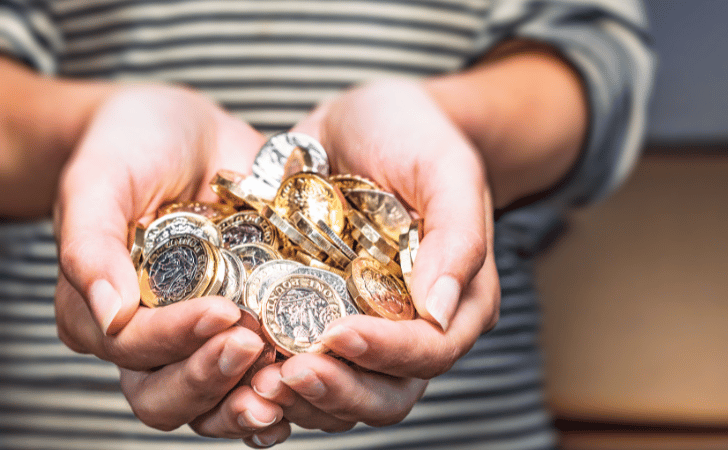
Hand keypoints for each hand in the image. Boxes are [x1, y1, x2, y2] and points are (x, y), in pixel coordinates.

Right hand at [53, 85, 286, 439]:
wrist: (185, 131)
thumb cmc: (131, 147)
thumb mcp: (101, 178)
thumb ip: (89, 242)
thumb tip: (107, 312)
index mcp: (104, 310)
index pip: (132, 348)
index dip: (174, 339)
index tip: (222, 312)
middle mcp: (150, 337)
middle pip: (168, 395)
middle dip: (212, 378)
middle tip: (256, 346)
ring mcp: (200, 338)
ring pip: (213, 401)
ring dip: (250, 400)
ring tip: (289, 379)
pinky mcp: (246, 326)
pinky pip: (256, 378)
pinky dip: (281, 388)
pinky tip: (313, 380)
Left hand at [251, 78, 499, 430]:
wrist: (364, 120)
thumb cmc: (414, 134)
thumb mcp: (445, 167)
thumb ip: (457, 237)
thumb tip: (442, 312)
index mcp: (457, 298)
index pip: (430, 351)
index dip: (388, 354)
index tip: (338, 334)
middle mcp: (412, 324)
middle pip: (387, 392)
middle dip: (338, 390)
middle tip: (286, 373)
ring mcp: (365, 325)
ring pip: (343, 392)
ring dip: (302, 398)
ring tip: (256, 381)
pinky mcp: (321, 314)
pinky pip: (304, 363)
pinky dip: (274, 375)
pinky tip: (242, 366)